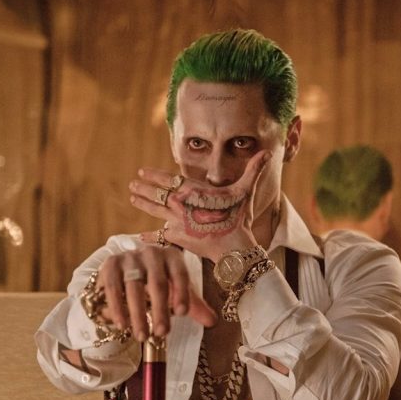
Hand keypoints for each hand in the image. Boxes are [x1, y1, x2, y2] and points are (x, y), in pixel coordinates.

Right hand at [96, 244, 216, 340]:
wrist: (126, 271)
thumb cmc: (158, 282)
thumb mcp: (176, 292)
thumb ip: (193, 306)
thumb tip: (212, 321)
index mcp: (172, 257)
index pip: (180, 274)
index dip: (182, 293)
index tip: (182, 314)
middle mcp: (151, 253)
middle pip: (157, 283)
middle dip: (160, 310)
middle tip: (162, 333)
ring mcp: (129, 257)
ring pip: (133, 286)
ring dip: (138, 314)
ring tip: (142, 336)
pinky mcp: (111, 264)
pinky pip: (113, 287)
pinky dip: (117, 308)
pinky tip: (122, 324)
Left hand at [129, 150, 271, 260]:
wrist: (234, 247)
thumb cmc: (239, 217)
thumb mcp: (245, 191)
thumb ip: (253, 171)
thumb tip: (268, 153)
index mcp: (193, 191)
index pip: (168, 179)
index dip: (154, 175)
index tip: (142, 172)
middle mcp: (181, 204)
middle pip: (157, 194)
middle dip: (143, 188)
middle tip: (132, 184)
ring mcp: (177, 222)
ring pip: (155, 211)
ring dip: (143, 204)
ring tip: (132, 198)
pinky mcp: (178, 238)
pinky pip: (160, 236)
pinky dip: (150, 236)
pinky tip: (140, 236)